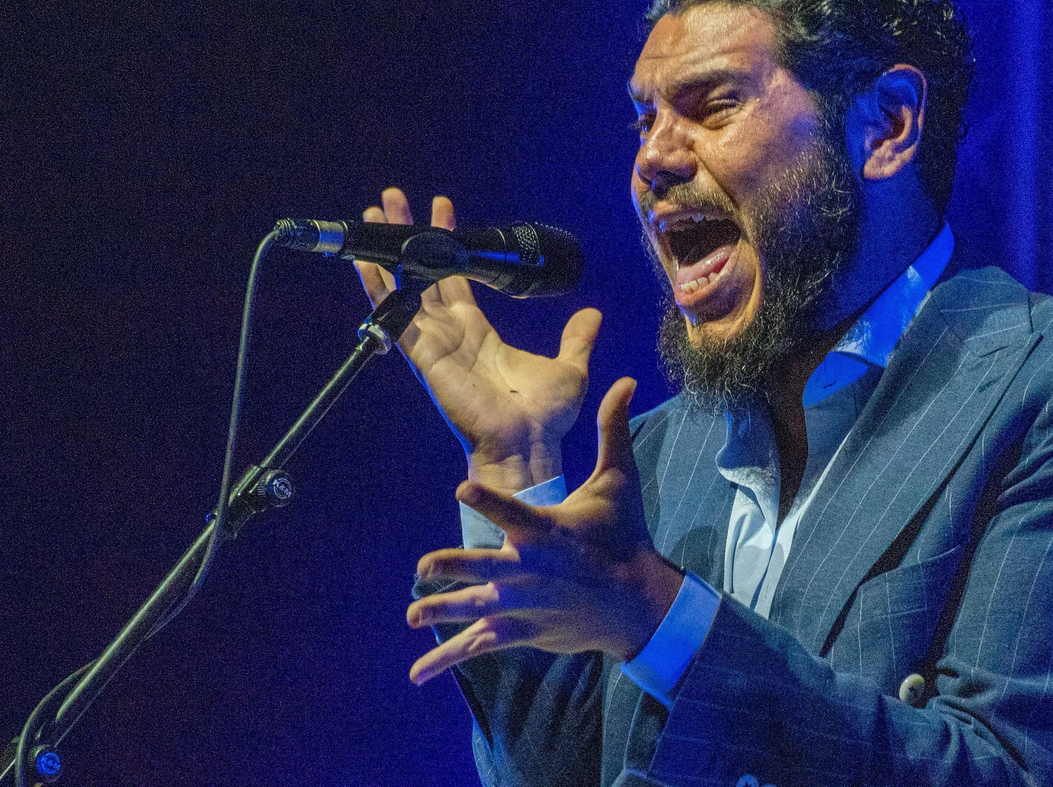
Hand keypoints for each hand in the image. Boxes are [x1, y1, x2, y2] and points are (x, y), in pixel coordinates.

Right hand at [356, 188, 601, 492]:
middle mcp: (450, 335)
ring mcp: (434, 345)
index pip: (456, 279)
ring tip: (374, 216)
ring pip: (403, 287)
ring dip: (387, 252)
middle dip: (409, 236)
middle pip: (423, 275)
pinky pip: (395, 316)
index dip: (450, 245)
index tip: (443, 209)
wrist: (529, 445)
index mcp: (478, 334)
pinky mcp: (425, 357)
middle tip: (394, 201)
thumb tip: (592, 315)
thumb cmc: (545, 418)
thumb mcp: (570, 367)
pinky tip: (365, 260)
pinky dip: (379, 287)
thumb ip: (576, 339)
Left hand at [405, 378, 683, 682]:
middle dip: (452, 566)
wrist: (640, 603)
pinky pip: (479, 645)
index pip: (512, 511)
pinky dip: (446, 658)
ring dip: (441, 612)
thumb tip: (624, 379)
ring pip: (474, 609)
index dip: (488, 499)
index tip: (462, 487)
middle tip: (422, 567)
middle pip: (483, 567)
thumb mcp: (619, 482)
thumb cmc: (624, 536)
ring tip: (411, 617)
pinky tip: (417, 672)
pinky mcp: (521, 631)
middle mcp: (530, 570)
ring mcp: (523, 605)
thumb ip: (612, 430)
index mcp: (547, 531)